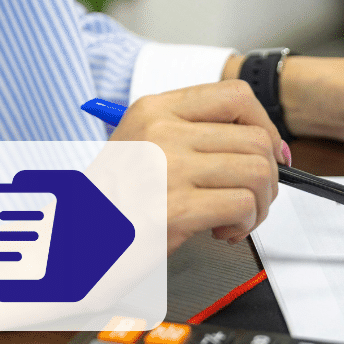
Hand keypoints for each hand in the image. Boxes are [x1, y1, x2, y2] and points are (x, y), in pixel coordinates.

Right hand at [109, 81, 287, 253]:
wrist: (73, 248)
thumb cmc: (116, 204)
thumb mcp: (146, 149)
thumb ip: (198, 137)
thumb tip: (268, 145)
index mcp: (155, 110)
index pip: (236, 96)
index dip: (266, 126)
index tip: (270, 153)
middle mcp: (160, 132)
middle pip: (256, 139)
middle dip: (269, 176)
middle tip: (253, 198)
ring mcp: (166, 169)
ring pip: (259, 172)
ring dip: (260, 203)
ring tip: (237, 218)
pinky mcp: (173, 210)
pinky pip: (243, 205)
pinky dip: (246, 224)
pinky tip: (223, 231)